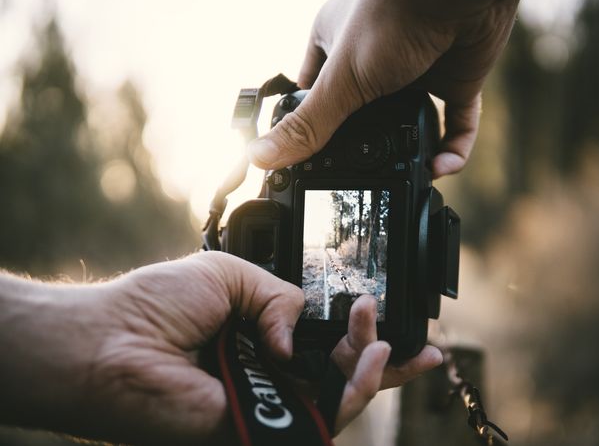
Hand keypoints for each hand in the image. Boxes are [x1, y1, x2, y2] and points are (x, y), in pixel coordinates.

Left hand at [0, 252, 440, 442]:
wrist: (112, 342)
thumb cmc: (155, 305)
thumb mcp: (231, 274)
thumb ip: (281, 295)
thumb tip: (302, 331)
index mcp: (262, 338)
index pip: (324, 340)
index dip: (360, 331)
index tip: (384, 312)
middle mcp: (269, 373)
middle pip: (341, 371)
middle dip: (375, 348)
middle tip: (380, 319)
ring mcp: (268, 403)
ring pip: (340, 395)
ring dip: (371, 365)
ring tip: (380, 336)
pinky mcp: (264, 426)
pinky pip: (323, 415)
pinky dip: (354, 390)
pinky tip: (370, 358)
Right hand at [248, 0, 525, 177]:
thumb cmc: (394, 15)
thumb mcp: (342, 80)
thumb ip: (308, 124)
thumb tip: (262, 157)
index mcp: (334, 46)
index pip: (311, 95)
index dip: (307, 128)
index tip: (304, 164)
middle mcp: (374, 59)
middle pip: (361, 116)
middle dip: (363, 146)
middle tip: (359, 178)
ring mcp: (417, 71)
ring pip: (409, 124)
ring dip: (409, 152)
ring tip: (404, 177)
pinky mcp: (455, 80)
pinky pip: (455, 124)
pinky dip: (451, 148)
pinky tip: (441, 165)